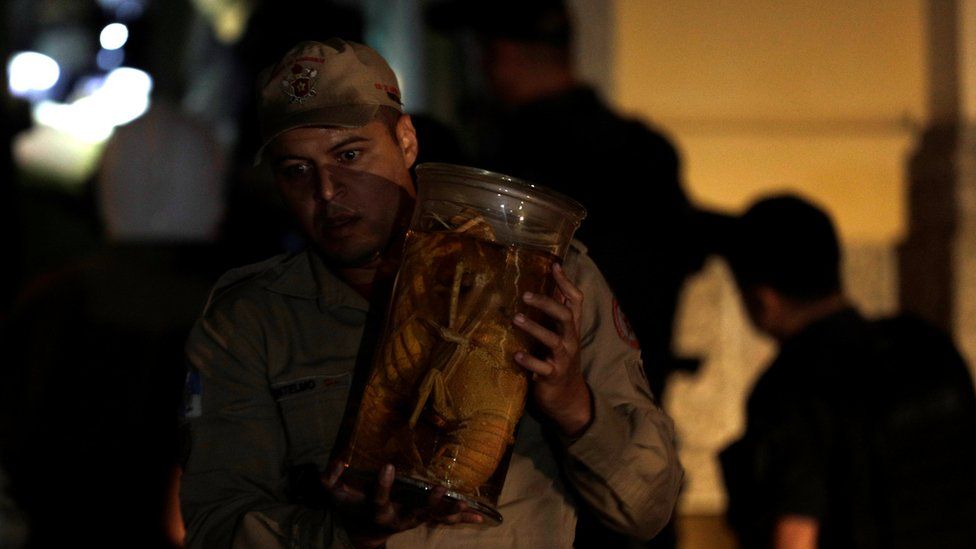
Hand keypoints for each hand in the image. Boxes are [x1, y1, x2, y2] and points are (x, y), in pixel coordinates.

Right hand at [322, 462, 482, 547]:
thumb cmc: (350, 508)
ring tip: (467, 504)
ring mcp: (413, 520)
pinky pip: (444, 520)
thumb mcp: (335, 495)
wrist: (363, 532)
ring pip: (434, 517)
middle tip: (439, 489)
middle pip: (415, 513)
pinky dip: (460, 518)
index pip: (378, 499)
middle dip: (428, 503)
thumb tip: (337, 461)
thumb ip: (331, 479)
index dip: (382, 485)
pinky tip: (480, 516)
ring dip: (450, 511)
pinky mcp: (423, 519)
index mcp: (378, 511)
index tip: (386, 466)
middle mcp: (398, 518)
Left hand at [513, 262, 592, 436]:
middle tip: (525, 295)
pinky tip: (516, 355)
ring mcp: (563, 359)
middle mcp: (570, 340)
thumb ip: (554, 314)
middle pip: (564, 316)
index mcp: (571, 328)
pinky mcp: (553, 376)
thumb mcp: (560, 335)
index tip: (554, 266)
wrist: (568, 397)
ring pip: (553, 340)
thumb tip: (546, 285)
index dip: (566, 283)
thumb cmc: (559, 359)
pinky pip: (542, 368)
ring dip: (534, 328)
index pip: (575, 300)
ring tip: (516, 319)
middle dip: (546, 303)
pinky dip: (530, 361)